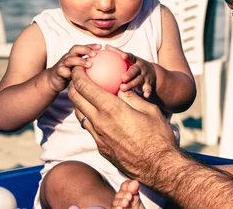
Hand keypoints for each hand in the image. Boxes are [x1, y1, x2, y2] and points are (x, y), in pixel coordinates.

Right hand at [47, 43, 101, 92]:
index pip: (83, 47)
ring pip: (69, 59)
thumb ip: (91, 67)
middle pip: (75, 49)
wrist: (54, 80)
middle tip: (95, 54)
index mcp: (75, 55)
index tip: (101, 46)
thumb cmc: (71, 74)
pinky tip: (76, 77)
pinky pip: (62, 71)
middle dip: (85, 49)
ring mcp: (62, 63)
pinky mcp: (57, 71)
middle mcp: (68, 57)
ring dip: (79, 61)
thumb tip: (106, 69)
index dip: (91, 45)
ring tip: (89, 64)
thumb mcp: (81, 70)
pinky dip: (68, 73)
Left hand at [68, 66, 176, 180]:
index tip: (79, 66)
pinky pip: (89, 127)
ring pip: (80, 114)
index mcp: (111, 109)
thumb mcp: (149, 109)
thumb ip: (131, 96)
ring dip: (79, 100)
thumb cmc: (158, 136)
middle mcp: (100, 123)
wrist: (158, 167)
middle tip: (79, 76)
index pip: (85, 87)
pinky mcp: (101, 148)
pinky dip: (89, 115)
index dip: (78, 74)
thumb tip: (120, 86)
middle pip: (76, 99)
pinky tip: (98, 112)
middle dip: (74, 84)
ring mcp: (98, 137)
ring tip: (86, 92)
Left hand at [105, 45, 156, 97]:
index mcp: (135, 61)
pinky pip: (148, 89)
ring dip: (132, 84)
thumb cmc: (135, 65)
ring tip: (123, 88)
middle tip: (122, 77)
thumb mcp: (130, 59)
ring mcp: (145, 76)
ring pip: (139, 80)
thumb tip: (105, 46)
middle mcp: (140, 68)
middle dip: (129, 73)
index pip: (131, 57)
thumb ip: (118, 52)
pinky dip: (147, 92)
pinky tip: (145, 96)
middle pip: (135, 70)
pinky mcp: (149, 84)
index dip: (127, 56)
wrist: (153, 73)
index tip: (123, 56)